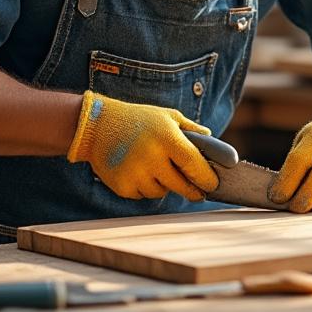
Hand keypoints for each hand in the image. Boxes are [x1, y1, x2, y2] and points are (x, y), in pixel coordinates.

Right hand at [67, 91, 218, 200]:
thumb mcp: (168, 117)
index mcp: (167, 138)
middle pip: (181, 186)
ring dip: (164, 185)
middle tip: (197, 191)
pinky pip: (144, 195)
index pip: (195, 165)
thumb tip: (214, 144)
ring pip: (162, 192)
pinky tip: (138, 171)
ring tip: (155, 167)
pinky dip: (145, 187)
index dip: (207, 178)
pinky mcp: (122, 186)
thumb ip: (193, 131)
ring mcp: (136, 173)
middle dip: (192, 189)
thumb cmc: (138, 120)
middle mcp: (152, 157)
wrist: (97, 126)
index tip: (213, 185)